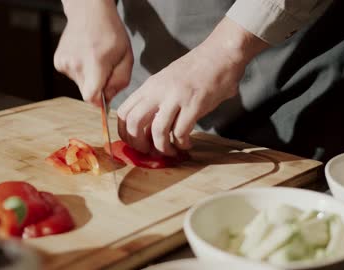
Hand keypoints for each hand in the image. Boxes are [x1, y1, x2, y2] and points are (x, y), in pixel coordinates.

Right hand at [54, 0, 132, 105]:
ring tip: (94, 59)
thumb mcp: (126, 57)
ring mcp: (64, 63)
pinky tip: (85, 56)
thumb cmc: (110, 33)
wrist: (89, 12)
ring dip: (89, 78)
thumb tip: (108, 98)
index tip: (106, 95)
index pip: (91, 97)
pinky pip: (73, 76)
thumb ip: (120, 81)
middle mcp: (76, 64)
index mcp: (95, 63)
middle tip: (105, 70)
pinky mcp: (58, 62)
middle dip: (98, 87)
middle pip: (87, 92)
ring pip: (80, 84)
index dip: (100, 101)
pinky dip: (81, 71)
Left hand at [117, 17, 268, 155]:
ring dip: (162, 148)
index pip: (123, 112)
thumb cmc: (196, 69)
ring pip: (157, 132)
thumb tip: (148, 130)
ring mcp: (176, 97)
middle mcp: (158, 91)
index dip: (125, 133)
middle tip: (150, 152)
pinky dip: (182, 143)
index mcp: (149, 86)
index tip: (135, 143)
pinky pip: (180, 132)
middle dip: (139, 144)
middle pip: (134, 123)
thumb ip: (156, 101)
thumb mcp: (167, 81)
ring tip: (171, 152)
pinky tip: (186, 144)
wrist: (220, 53)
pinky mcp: (194, 104)